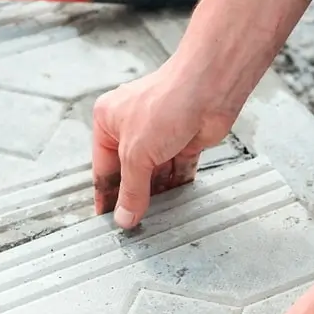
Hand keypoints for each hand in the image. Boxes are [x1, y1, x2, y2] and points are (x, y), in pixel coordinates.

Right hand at [92, 68, 235, 228]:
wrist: (210, 88)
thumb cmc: (167, 102)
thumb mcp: (137, 153)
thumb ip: (131, 189)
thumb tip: (124, 216)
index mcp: (109, 122)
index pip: (104, 169)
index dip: (106, 196)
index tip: (108, 220)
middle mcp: (133, 127)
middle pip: (131, 174)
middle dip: (135, 196)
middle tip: (135, 224)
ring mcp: (161, 136)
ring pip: (155, 174)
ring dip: (157, 194)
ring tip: (155, 219)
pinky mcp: (184, 143)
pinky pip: (178, 172)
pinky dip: (177, 186)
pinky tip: (176, 205)